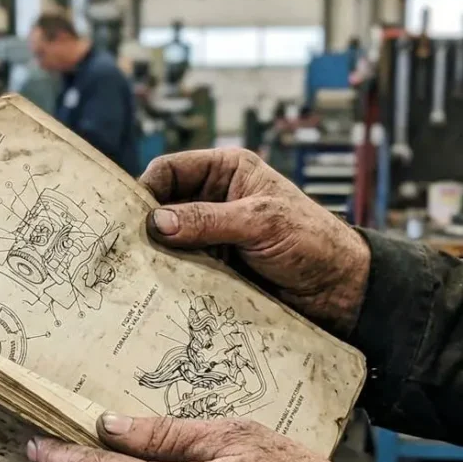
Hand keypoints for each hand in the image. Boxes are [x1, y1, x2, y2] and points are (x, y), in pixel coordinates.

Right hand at [140, 148, 370, 333]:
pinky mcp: (214, 268)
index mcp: (227, 172)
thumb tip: (157, 222)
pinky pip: (181, 270)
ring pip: (168, 242)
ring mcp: (212, 236)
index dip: (146, 189)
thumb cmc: (313, 241)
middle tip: (122, 250)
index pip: (170, 170)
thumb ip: (209, 220)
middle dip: (145, 227)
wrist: (339, 291)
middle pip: (162, 207)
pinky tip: (157, 289)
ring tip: (136, 273)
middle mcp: (215, 200)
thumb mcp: (261, 222)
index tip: (128, 218)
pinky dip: (169, 278)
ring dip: (156, 257)